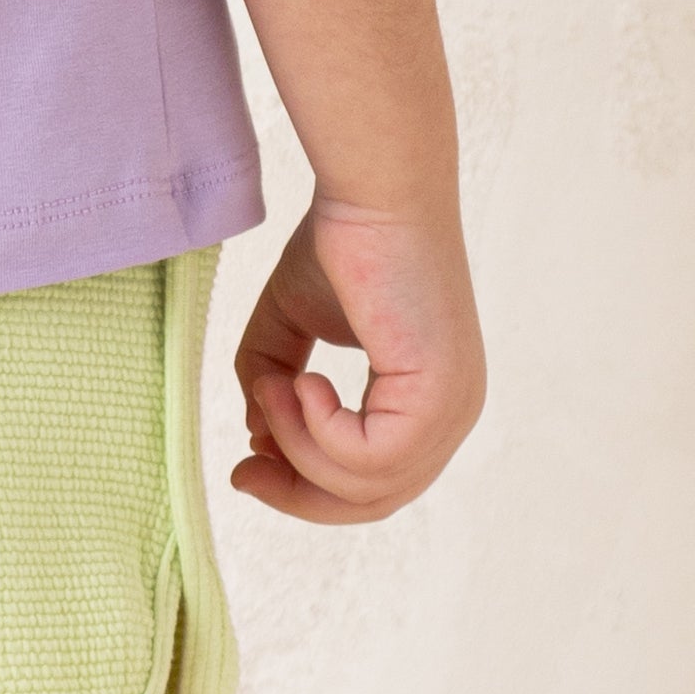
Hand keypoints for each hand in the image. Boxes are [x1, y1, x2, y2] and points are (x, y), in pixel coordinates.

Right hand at [230, 196, 483, 526]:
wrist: (374, 190)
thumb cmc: (343, 240)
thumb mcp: (291, 324)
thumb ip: (274, 383)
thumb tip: (258, 441)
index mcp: (428, 403)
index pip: (374, 484)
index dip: (306, 488)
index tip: (247, 467)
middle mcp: (451, 414)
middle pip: (372, 502)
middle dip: (298, 493)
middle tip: (242, 470)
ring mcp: (452, 409)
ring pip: (363, 486)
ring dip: (297, 445)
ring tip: (272, 385)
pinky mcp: (438, 396)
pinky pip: (367, 459)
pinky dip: (317, 431)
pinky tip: (301, 379)